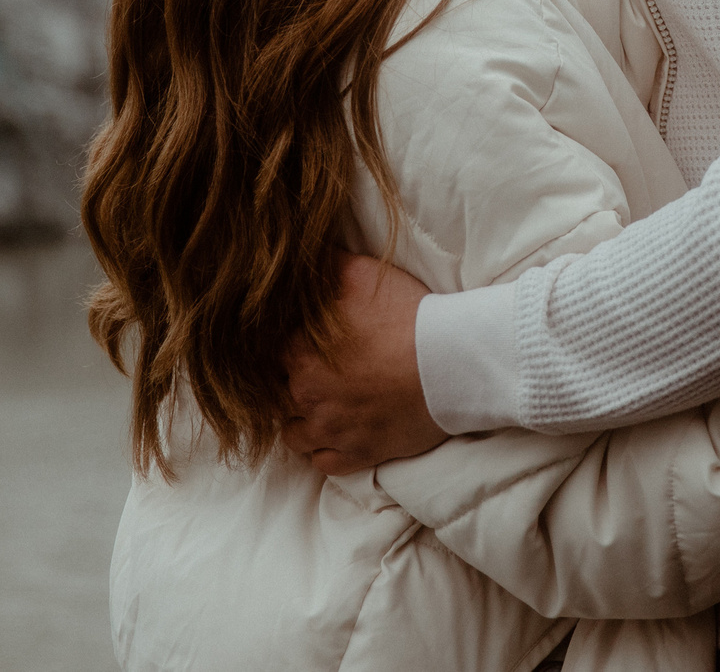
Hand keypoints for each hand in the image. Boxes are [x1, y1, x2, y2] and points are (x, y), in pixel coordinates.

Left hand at [281, 253, 446, 475]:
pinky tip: (336, 433)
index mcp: (298, 352)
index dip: (286, 345)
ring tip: (324, 403)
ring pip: (294, 433)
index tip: (303, 342)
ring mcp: (330, 429)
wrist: (450, 365)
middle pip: (281, 391)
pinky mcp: (357, 454)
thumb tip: (299, 257)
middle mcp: (305, 395)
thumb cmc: (406, 317)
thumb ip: (324, 266)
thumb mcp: (361, 274)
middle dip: (295, 381)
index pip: (269, 352)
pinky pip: (322, 462)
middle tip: (321, 369)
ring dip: (303, 418)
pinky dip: (324, 450)